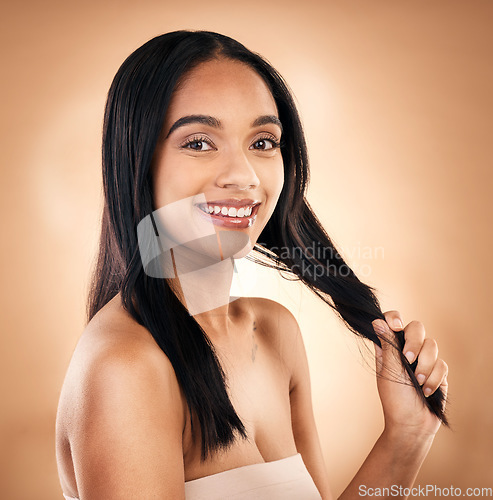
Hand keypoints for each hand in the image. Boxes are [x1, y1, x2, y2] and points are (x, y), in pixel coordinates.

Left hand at [372, 311, 448, 438]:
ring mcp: (424, 359)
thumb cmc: (395, 399)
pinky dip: (434, 379)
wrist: (413, 424)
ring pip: (432, 345)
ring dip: (424, 366)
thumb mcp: (388, 370)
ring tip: (418, 383)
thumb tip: (376, 321)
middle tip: (408, 359)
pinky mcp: (438, 371)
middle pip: (416, 327)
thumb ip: (387, 344)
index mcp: (390, 346)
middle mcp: (407, 349)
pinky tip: (426, 391)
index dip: (395, 318)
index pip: (392, 321)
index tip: (396, 326)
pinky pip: (442, 364)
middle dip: (414, 343)